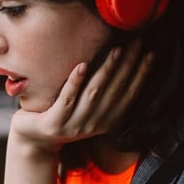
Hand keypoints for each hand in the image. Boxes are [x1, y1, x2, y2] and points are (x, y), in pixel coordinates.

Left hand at [10, 40, 152, 154]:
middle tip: (136, 42)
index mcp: (106, 121)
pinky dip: (75, 82)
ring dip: (106, 71)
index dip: (141, 75)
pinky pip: (67, 99)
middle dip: (128, 65)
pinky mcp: (54, 123)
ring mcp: (73, 125)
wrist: (33, 141)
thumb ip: (102, 94)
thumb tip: (119, 61)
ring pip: (94, 94)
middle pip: (115, 91)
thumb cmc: (61, 116)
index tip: (150, 53)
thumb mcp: (86, 109)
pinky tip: (82, 65)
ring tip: (115, 50)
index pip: (129, 95)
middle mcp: (93, 124)